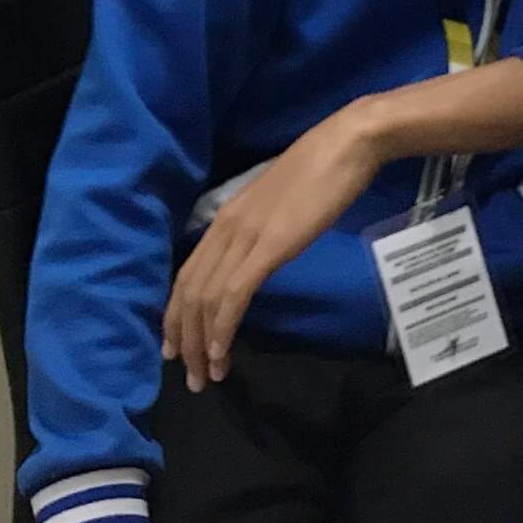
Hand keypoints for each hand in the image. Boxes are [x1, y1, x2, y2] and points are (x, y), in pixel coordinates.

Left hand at [163, 96, 392, 388]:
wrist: (347, 144)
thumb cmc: (322, 170)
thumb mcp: (278, 205)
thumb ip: (260, 229)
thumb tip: (256, 257)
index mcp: (225, 218)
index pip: (187, 275)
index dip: (176, 316)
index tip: (176, 349)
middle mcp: (225, 228)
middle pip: (188, 293)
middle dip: (184, 340)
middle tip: (189, 378)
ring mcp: (245, 236)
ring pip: (206, 299)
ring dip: (201, 344)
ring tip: (207, 377)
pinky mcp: (268, 246)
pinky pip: (234, 294)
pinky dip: (223, 328)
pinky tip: (223, 353)